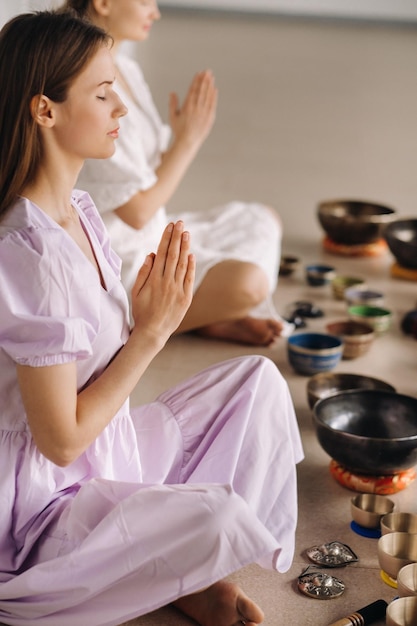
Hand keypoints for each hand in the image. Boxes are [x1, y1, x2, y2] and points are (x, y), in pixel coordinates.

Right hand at [130, 221, 194, 342]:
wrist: (153, 332)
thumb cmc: (141, 312)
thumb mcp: (135, 292)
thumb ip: (143, 273)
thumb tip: (151, 255)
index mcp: (153, 280)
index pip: (161, 254)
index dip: (166, 238)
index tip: (170, 226)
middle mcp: (167, 283)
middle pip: (173, 255)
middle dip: (177, 237)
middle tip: (180, 223)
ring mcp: (178, 290)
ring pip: (183, 264)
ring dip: (185, 248)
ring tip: (186, 233)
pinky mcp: (186, 298)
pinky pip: (189, 278)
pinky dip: (191, 266)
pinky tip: (191, 254)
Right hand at [169, 70, 217, 149]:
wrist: (187, 142)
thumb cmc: (179, 130)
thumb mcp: (173, 117)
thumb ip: (172, 104)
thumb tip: (172, 92)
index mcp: (187, 107)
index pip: (192, 90)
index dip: (196, 81)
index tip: (199, 73)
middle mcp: (196, 109)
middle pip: (201, 91)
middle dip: (204, 80)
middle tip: (207, 71)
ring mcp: (203, 113)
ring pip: (207, 96)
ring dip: (209, 85)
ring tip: (211, 77)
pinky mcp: (209, 118)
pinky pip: (212, 105)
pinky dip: (214, 97)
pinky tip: (215, 89)